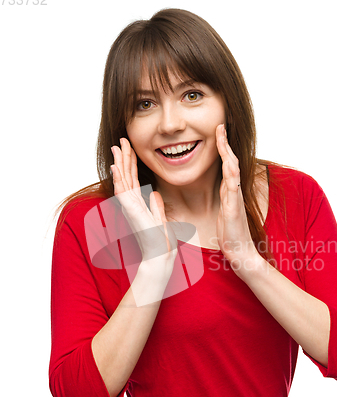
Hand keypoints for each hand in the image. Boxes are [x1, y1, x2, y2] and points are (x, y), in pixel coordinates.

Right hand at [111, 138, 176, 263]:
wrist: (160, 256)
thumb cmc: (160, 242)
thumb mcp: (160, 219)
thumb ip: (155, 206)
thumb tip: (154, 193)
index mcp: (139, 204)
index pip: (134, 180)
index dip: (131, 164)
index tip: (130, 149)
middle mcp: (132, 204)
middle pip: (126, 176)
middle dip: (124, 157)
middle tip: (122, 140)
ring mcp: (130, 207)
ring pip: (122, 180)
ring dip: (119, 163)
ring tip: (117, 146)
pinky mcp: (131, 211)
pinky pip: (123, 191)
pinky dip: (118, 178)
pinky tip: (115, 166)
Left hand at [216, 125, 258, 274]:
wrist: (239, 250)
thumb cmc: (231, 232)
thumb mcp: (224, 209)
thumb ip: (224, 196)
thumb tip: (220, 185)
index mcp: (229, 190)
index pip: (226, 164)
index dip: (222, 147)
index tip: (218, 130)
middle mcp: (233, 191)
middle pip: (230, 162)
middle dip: (225, 143)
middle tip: (220, 125)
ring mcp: (235, 199)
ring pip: (232, 172)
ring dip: (228, 154)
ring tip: (223, 138)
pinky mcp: (234, 209)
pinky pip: (233, 190)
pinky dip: (231, 176)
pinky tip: (229, 165)